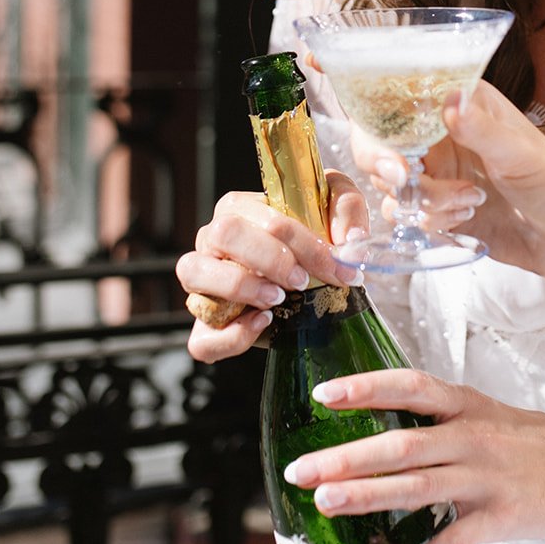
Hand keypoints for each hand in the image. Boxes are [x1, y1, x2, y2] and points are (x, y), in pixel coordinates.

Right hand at [176, 178, 367, 362]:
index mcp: (241, 209)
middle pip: (224, 232)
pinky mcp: (205, 326)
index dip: (305, 244)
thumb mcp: (335, 211)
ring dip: (240, 285)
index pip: (265, 216)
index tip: (336, 269)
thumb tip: (350, 239)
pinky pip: (201, 336)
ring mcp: (203, 282)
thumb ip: (347, 206)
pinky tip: (262, 324)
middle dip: (270, 258)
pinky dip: (231, 336)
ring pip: (194, 271)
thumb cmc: (314, 246)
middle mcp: (213, 239)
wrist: (309, 292)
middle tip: (302, 280)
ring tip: (278, 298)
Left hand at [283, 366, 544, 543]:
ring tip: (324, 505)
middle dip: (346, 457)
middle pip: (401, 443)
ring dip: (368, 496)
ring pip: (418, 486)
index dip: (365, 388)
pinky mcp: (502, 518)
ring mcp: (486, 478)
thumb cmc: (528, 439)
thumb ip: (436, 418)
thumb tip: (376, 430)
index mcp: (464, 405)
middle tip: (298, 471)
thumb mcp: (482, 412)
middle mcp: (471, 437)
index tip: (322, 395)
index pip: (408, 386)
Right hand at [353, 83, 544, 288]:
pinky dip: (426, 218)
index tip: (316, 61)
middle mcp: (442, 131)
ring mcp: (437, 170)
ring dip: (418, 197)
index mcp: (463, 102)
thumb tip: (448, 101)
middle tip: (403, 177)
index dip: (358, 73)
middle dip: (383, 159)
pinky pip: (404, 211)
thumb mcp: (523, 156)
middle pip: (378, 134)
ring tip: (465, 203)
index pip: (401, 79)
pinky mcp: (437, 206)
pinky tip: (463, 219)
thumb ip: (481, 130)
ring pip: (388, 179)